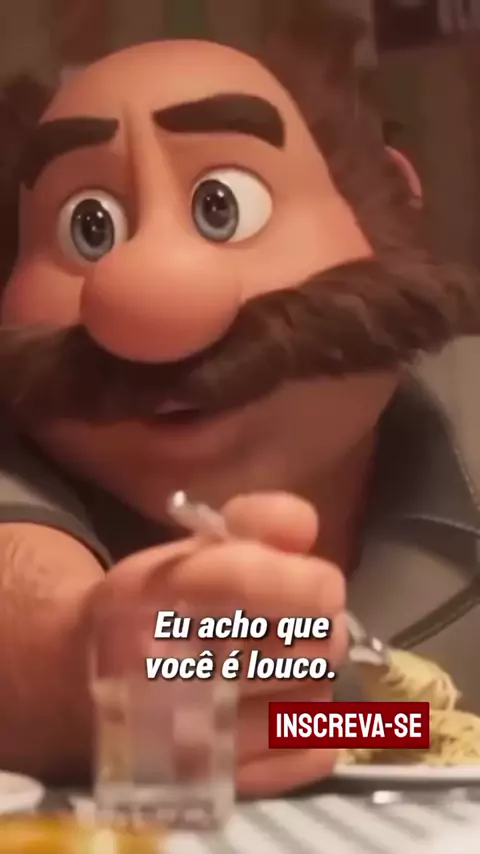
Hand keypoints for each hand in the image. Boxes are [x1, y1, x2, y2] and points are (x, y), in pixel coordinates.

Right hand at [94, 492, 346, 797]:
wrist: (81, 683)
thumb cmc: (149, 606)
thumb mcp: (190, 548)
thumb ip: (254, 523)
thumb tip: (304, 526)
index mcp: (152, 595)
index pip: (246, 586)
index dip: (304, 582)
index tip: (322, 584)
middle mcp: (166, 668)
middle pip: (300, 647)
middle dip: (322, 626)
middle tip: (307, 621)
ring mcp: (189, 734)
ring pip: (312, 697)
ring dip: (316, 673)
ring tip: (288, 661)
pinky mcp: (214, 779)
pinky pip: (305, 752)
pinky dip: (313, 726)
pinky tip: (287, 703)